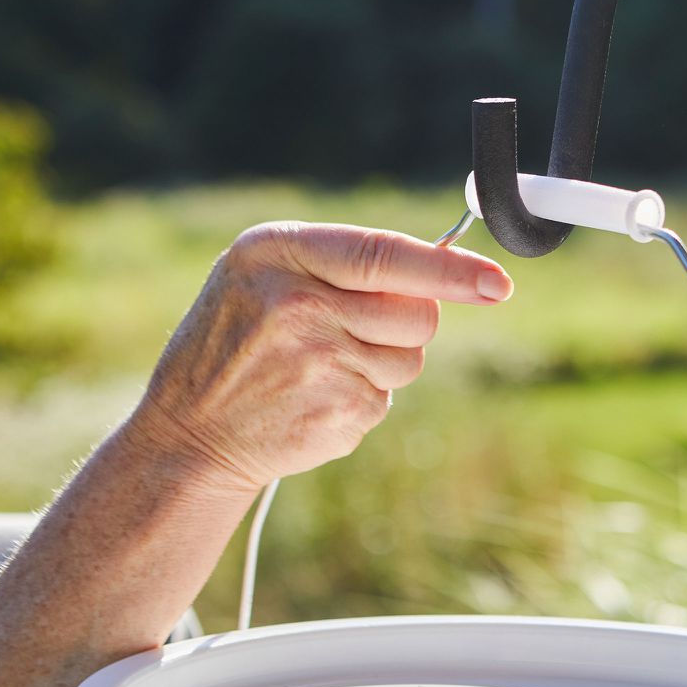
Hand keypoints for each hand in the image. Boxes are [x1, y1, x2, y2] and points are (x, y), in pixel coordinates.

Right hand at [125, 221, 512, 490]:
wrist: (189, 433)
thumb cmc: (235, 341)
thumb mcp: (261, 274)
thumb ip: (344, 262)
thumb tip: (449, 275)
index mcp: (278, 253)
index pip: (385, 255)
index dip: (451, 269)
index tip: (498, 283)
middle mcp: (299, 306)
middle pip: (417, 313)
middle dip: (407, 322)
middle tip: (354, 330)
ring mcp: (319, 366)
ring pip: (409, 360)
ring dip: (382, 363)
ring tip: (318, 366)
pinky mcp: (336, 415)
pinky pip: (385, 400)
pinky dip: (359, 399)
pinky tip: (311, 400)